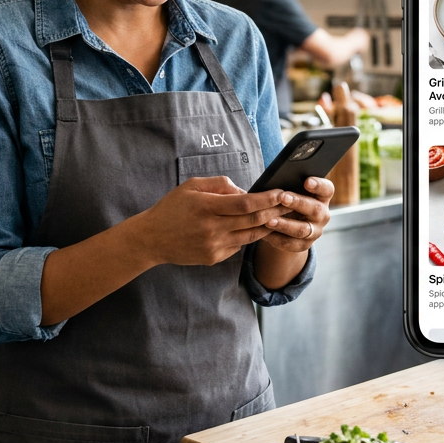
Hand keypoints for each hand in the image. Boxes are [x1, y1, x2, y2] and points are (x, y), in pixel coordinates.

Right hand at [133, 176, 287, 267]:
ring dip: (269, 225)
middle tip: (291, 203)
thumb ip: (219, 184)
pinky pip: (239, 245)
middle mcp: (212, 229)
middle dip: (276, 211)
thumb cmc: (172, 208)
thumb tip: (245, 191)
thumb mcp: (191, 186)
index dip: (267, 199)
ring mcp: (214, 246)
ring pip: (251, 236)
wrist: (152, 239)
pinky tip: (259, 227)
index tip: (281, 192)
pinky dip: (250, 235)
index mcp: (206, 207)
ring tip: (283, 215)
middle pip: (253, 221)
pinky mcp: (214, 258)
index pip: (245, 204)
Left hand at [262, 176, 332, 253]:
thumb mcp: (292, 190)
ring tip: (268, 221)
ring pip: (302, 230)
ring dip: (285, 225)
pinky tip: (264, 233)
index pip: (326, 189)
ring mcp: (315, 231)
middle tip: (282, 197)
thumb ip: (288, 184)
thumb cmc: (289, 198)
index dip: (318, 185)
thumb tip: (274, 180)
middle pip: (314, 209)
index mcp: (322, 196)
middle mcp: (322, 214)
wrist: (289, 221)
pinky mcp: (304, 245)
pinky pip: (291, 243)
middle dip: (298, 203)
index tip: (307, 181)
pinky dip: (276, 238)